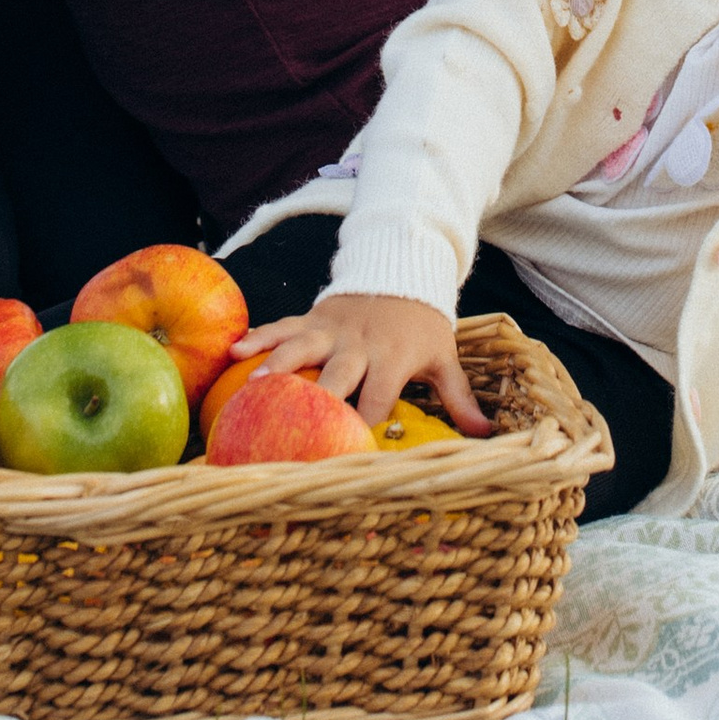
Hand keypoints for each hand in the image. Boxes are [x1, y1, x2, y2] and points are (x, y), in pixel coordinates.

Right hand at [231, 291, 490, 433]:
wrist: (403, 269)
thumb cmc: (423, 326)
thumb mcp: (444, 358)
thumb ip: (459, 397)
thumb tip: (486, 433)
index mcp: (392, 358)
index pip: (377, 396)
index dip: (363, 423)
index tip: (346, 450)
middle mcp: (359, 344)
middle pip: (336, 374)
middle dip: (316, 397)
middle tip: (290, 421)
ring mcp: (331, 328)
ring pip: (301, 345)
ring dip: (276, 363)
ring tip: (250, 383)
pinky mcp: (312, 316)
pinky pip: (282, 325)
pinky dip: (258, 336)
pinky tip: (232, 350)